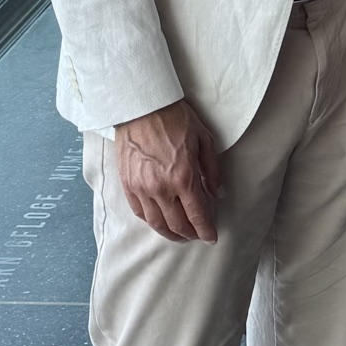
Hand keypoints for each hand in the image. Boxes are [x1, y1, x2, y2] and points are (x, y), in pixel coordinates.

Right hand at [115, 99, 222, 242]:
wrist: (141, 107)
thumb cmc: (174, 119)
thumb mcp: (204, 140)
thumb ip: (212, 171)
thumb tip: (218, 194)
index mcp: (184, 177)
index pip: (197, 216)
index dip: (206, 231)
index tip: (211, 237)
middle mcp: (162, 188)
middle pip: (177, 225)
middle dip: (190, 235)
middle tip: (197, 235)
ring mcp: (142, 188)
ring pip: (157, 224)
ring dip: (170, 234)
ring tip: (179, 235)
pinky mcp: (127, 184)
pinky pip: (140, 213)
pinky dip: (151, 221)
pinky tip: (159, 221)